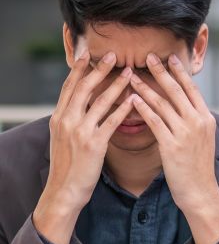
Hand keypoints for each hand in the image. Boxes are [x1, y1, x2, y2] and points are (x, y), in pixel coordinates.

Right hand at [33, 51, 133, 243]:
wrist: (65, 190)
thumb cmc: (69, 164)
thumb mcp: (64, 137)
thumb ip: (72, 118)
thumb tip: (83, 103)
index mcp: (58, 117)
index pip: (69, 87)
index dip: (79, 69)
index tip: (89, 54)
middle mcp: (66, 121)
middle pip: (83, 88)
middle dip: (99, 70)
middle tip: (114, 55)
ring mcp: (80, 132)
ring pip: (99, 102)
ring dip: (116, 85)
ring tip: (130, 72)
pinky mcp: (94, 145)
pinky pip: (111, 122)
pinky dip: (123, 109)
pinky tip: (135, 100)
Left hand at [130, 52, 218, 243]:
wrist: (200, 192)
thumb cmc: (198, 167)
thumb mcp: (202, 140)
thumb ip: (194, 121)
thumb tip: (184, 106)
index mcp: (207, 119)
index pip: (192, 89)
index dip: (180, 73)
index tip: (169, 58)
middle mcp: (198, 122)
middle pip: (177, 91)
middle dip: (162, 72)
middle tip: (148, 56)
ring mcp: (185, 133)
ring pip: (162, 104)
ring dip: (145, 87)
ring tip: (132, 75)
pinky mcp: (172, 145)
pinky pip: (154, 121)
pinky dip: (142, 108)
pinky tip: (131, 99)